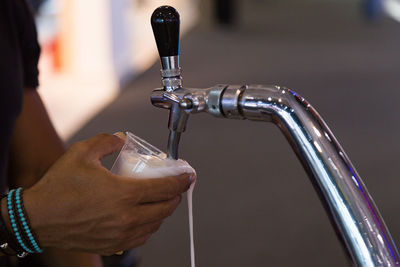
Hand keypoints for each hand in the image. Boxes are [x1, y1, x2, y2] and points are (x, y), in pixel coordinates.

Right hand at [17, 133, 191, 254]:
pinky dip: (150, 226)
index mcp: (123, 194)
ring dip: (164, 212)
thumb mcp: (82, 153)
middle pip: (166, 209)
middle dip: (176, 196)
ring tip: (162, 200)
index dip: (181, 181)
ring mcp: (120, 235)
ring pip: (155, 225)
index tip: (188, 176)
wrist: (37, 218)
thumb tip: (121, 139)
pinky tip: (146, 218)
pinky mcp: (112, 245)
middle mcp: (126, 217)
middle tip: (177, 187)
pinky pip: (141, 238)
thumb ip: (106, 141)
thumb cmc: (58, 188)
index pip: (165, 189)